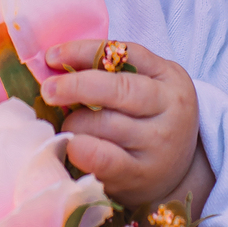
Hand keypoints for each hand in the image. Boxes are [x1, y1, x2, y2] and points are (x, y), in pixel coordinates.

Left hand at [40, 41, 213, 215]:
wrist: (178, 174)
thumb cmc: (151, 120)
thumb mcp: (148, 86)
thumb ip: (113, 72)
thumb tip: (58, 64)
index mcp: (170, 78)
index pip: (125, 54)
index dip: (84, 51)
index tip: (53, 56)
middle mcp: (171, 110)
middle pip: (117, 89)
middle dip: (75, 86)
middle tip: (48, 90)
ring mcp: (158, 145)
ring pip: (104, 124)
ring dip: (75, 121)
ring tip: (67, 124)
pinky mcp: (141, 175)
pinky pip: (103, 159)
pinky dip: (81, 149)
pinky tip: (72, 145)